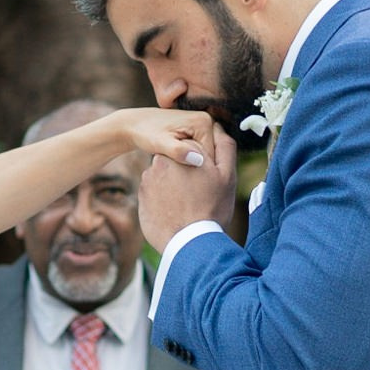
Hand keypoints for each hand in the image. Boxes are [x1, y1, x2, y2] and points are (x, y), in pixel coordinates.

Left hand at [113, 107, 215, 170]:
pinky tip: (177, 167)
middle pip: (211, 155)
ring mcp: (203, 126)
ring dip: (194, 166)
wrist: (136, 125)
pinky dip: (189, 162)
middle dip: (198, 167)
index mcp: (204, 122)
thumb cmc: (145, 134)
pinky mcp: (197, 132)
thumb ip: (177, 151)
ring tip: (178, 172)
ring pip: (205, 156)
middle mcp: (208, 121)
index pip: (213, 155)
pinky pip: (199, 153)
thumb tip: (197, 160)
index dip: (200, 170)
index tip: (184, 178)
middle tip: (179, 176)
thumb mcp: (160, 144)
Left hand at [139, 129, 236, 252]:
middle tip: (198, 195)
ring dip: (175, 187)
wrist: (186, 243)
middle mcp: (162, 159)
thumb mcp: (227, 176)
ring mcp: (149, 177)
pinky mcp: (142, 194)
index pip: (195, 148)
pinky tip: (175, 212)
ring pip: (167, 177)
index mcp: (185, 151)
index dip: (204, 164)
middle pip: (179, 161)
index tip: (208, 180)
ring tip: (187, 206)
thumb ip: (225, 147)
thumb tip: (218, 126)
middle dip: (188, 173)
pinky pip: (156, 192)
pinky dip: (164, 199)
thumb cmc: (211, 209)